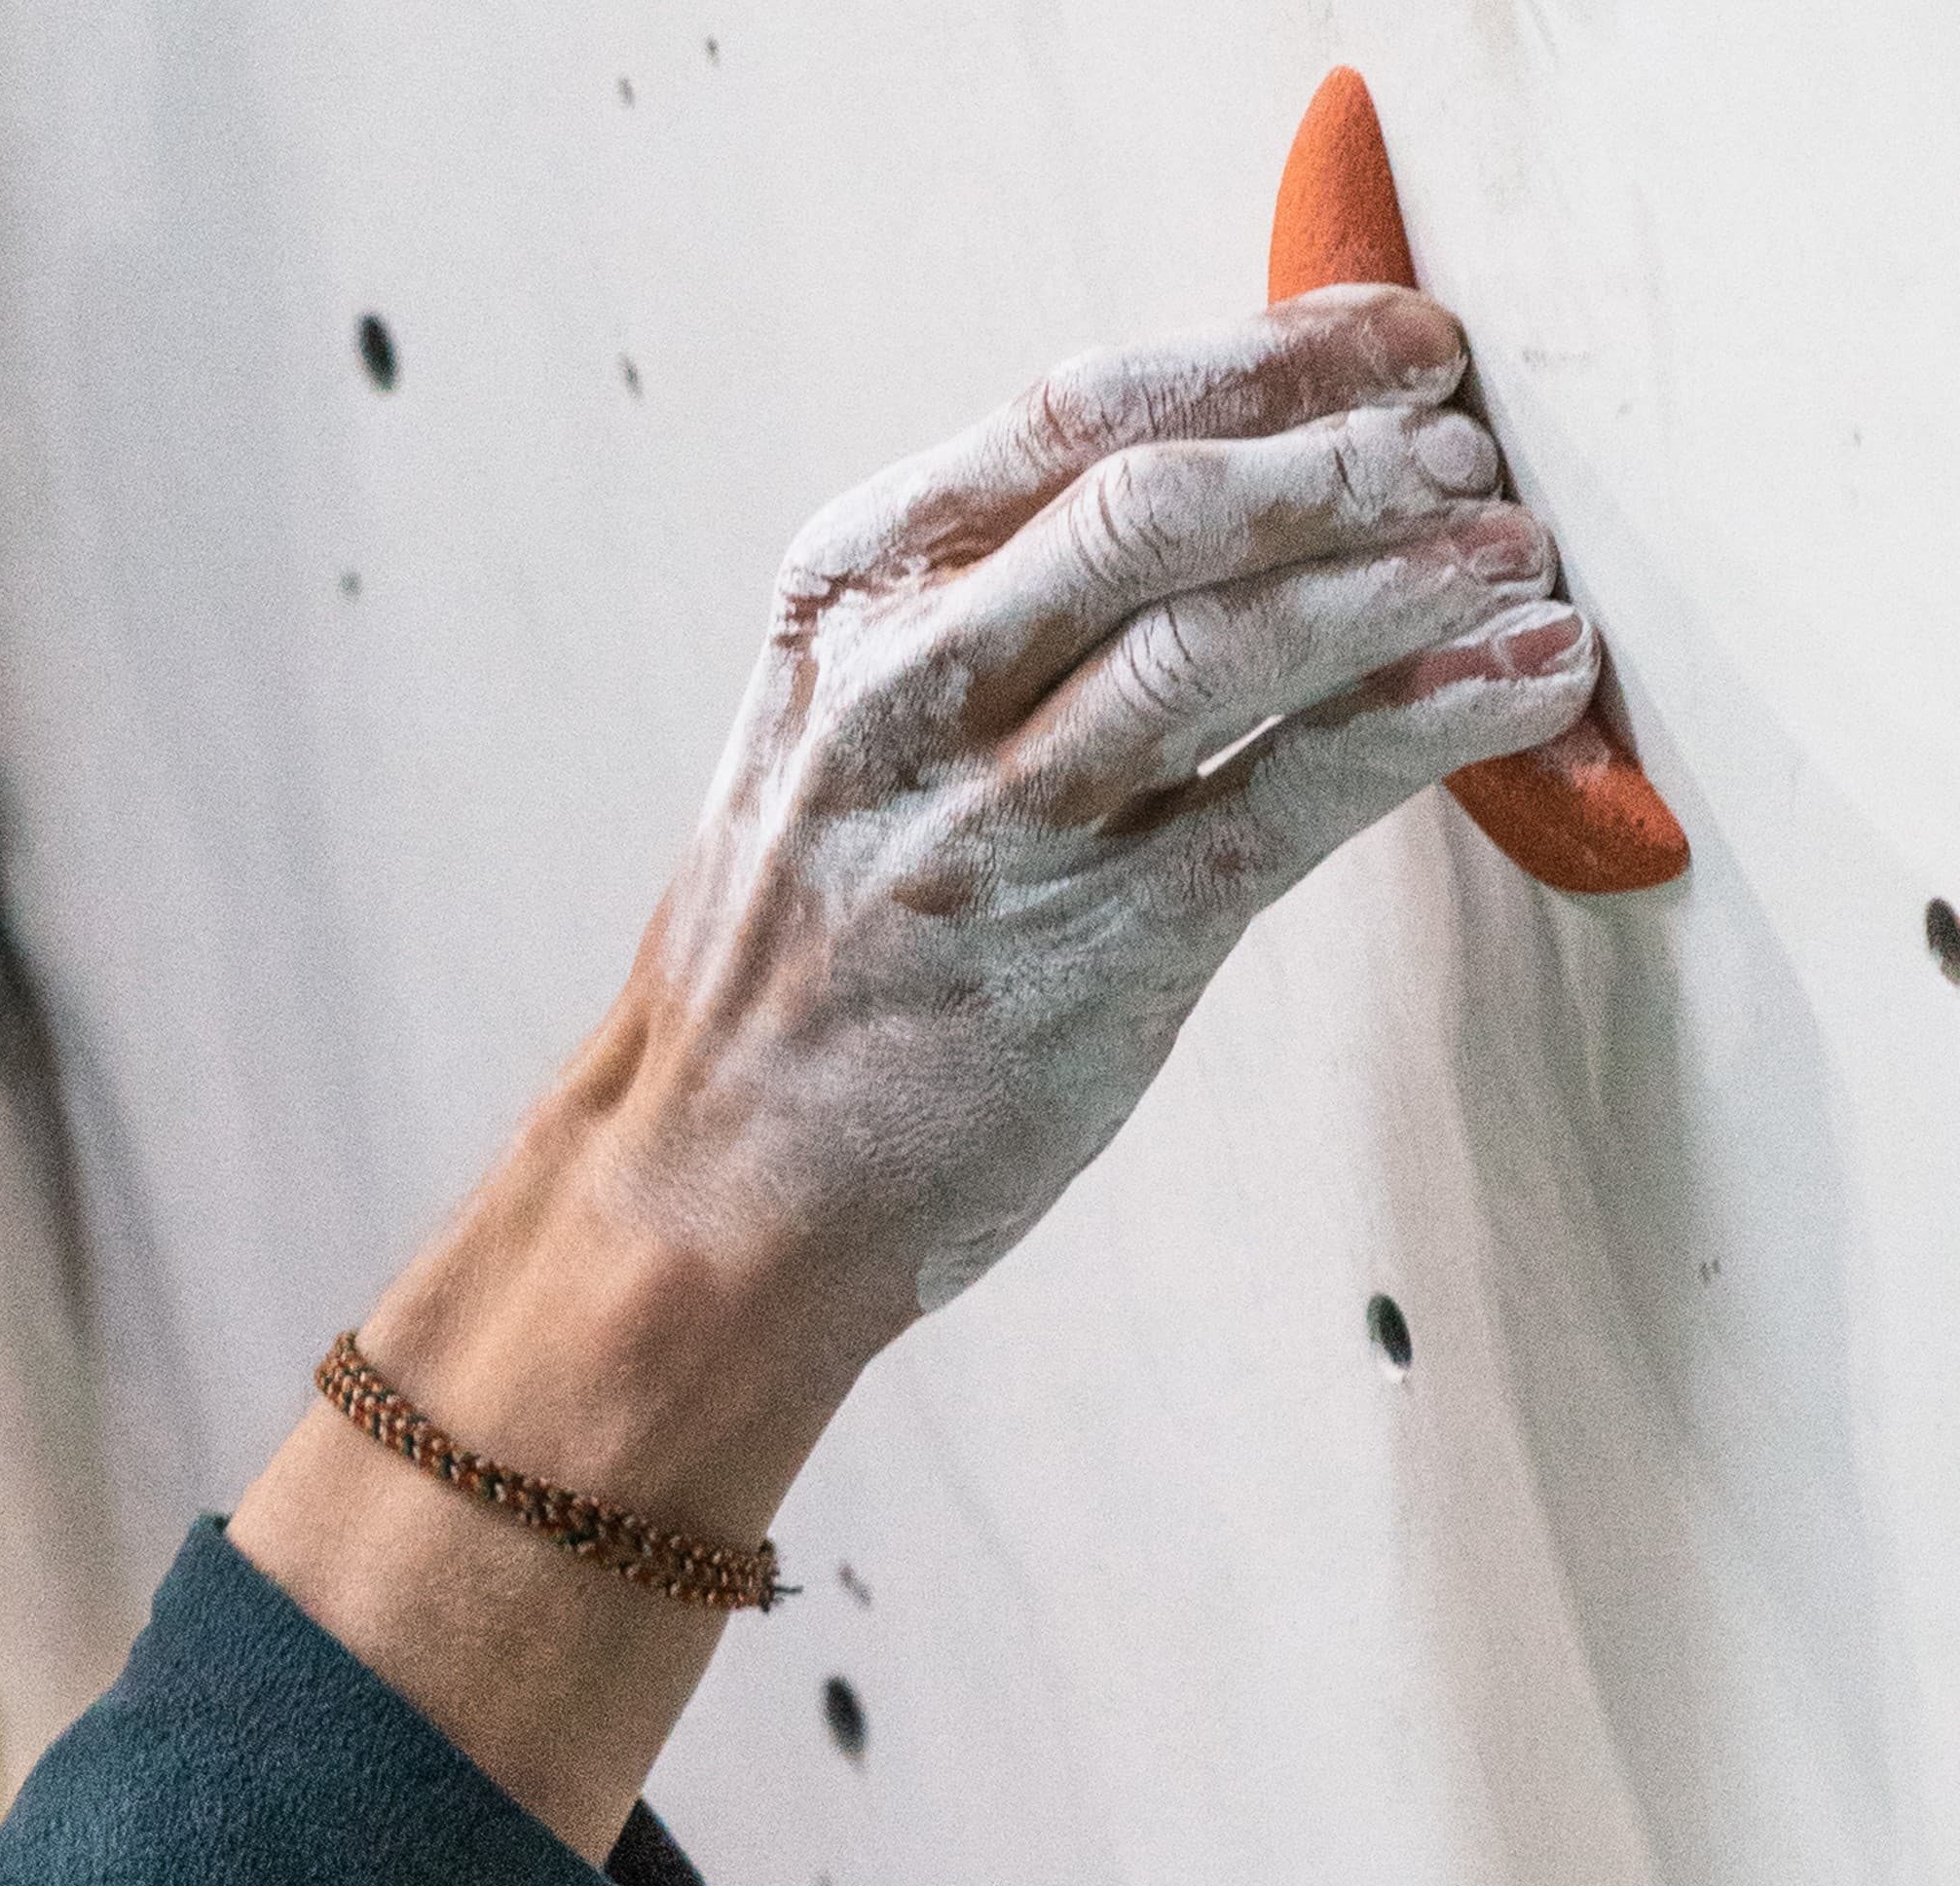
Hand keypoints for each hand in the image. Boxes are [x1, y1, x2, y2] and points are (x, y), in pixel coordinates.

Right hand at [238, 287, 1596, 1863]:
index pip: (1072, 418)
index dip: (1264, 358)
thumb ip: (973, 625)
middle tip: (1473, 454)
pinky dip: (1434, 720)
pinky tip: (1526, 681)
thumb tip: (1202, 507)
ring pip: (1232, 638)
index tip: (1392, 340)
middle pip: (1164, 500)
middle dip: (1349, 456)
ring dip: (1415, 579)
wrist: (706, 1198)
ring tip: (1522, 563)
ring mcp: (993, 828)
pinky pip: (1291, 794)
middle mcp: (905, 696)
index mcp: (843, 611)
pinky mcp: (1092, 952)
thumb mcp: (830, 746)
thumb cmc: (788, 975)